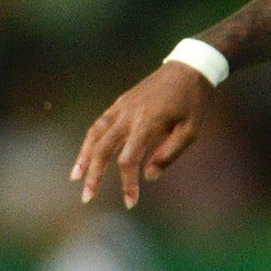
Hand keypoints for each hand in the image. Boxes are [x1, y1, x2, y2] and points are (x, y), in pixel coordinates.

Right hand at [71, 62, 213, 207]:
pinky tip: (88, 153)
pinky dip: (90, 140)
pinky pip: (99, 123)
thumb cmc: (194, 102)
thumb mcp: (191, 130)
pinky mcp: (120, 103)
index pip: (128, 160)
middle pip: (102, 149)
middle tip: (87, 198)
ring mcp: (121, 107)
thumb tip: (149, 176)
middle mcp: (128, 116)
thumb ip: (169, 153)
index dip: (127, 183)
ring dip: (84, 157)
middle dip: (93, 175)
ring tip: (76, 177)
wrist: (189, 68)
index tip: (131, 202)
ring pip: (94, 135)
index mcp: (147, 124)